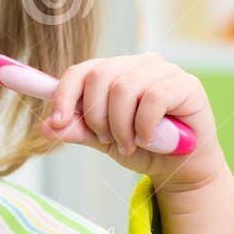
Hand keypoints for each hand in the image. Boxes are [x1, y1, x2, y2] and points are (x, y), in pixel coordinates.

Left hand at [40, 53, 228, 193]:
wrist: (179, 169)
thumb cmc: (143, 147)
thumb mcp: (103, 141)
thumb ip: (78, 130)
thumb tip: (47, 126)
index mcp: (115, 71)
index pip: (81, 71)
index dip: (64, 94)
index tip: (57, 122)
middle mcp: (138, 64)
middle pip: (100, 77)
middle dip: (96, 116)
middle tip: (107, 140)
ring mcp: (164, 70)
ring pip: (125, 88)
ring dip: (121, 126)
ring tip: (129, 144)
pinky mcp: (187, 84)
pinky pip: (154, 98)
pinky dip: (145, 126)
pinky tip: (149, 139)